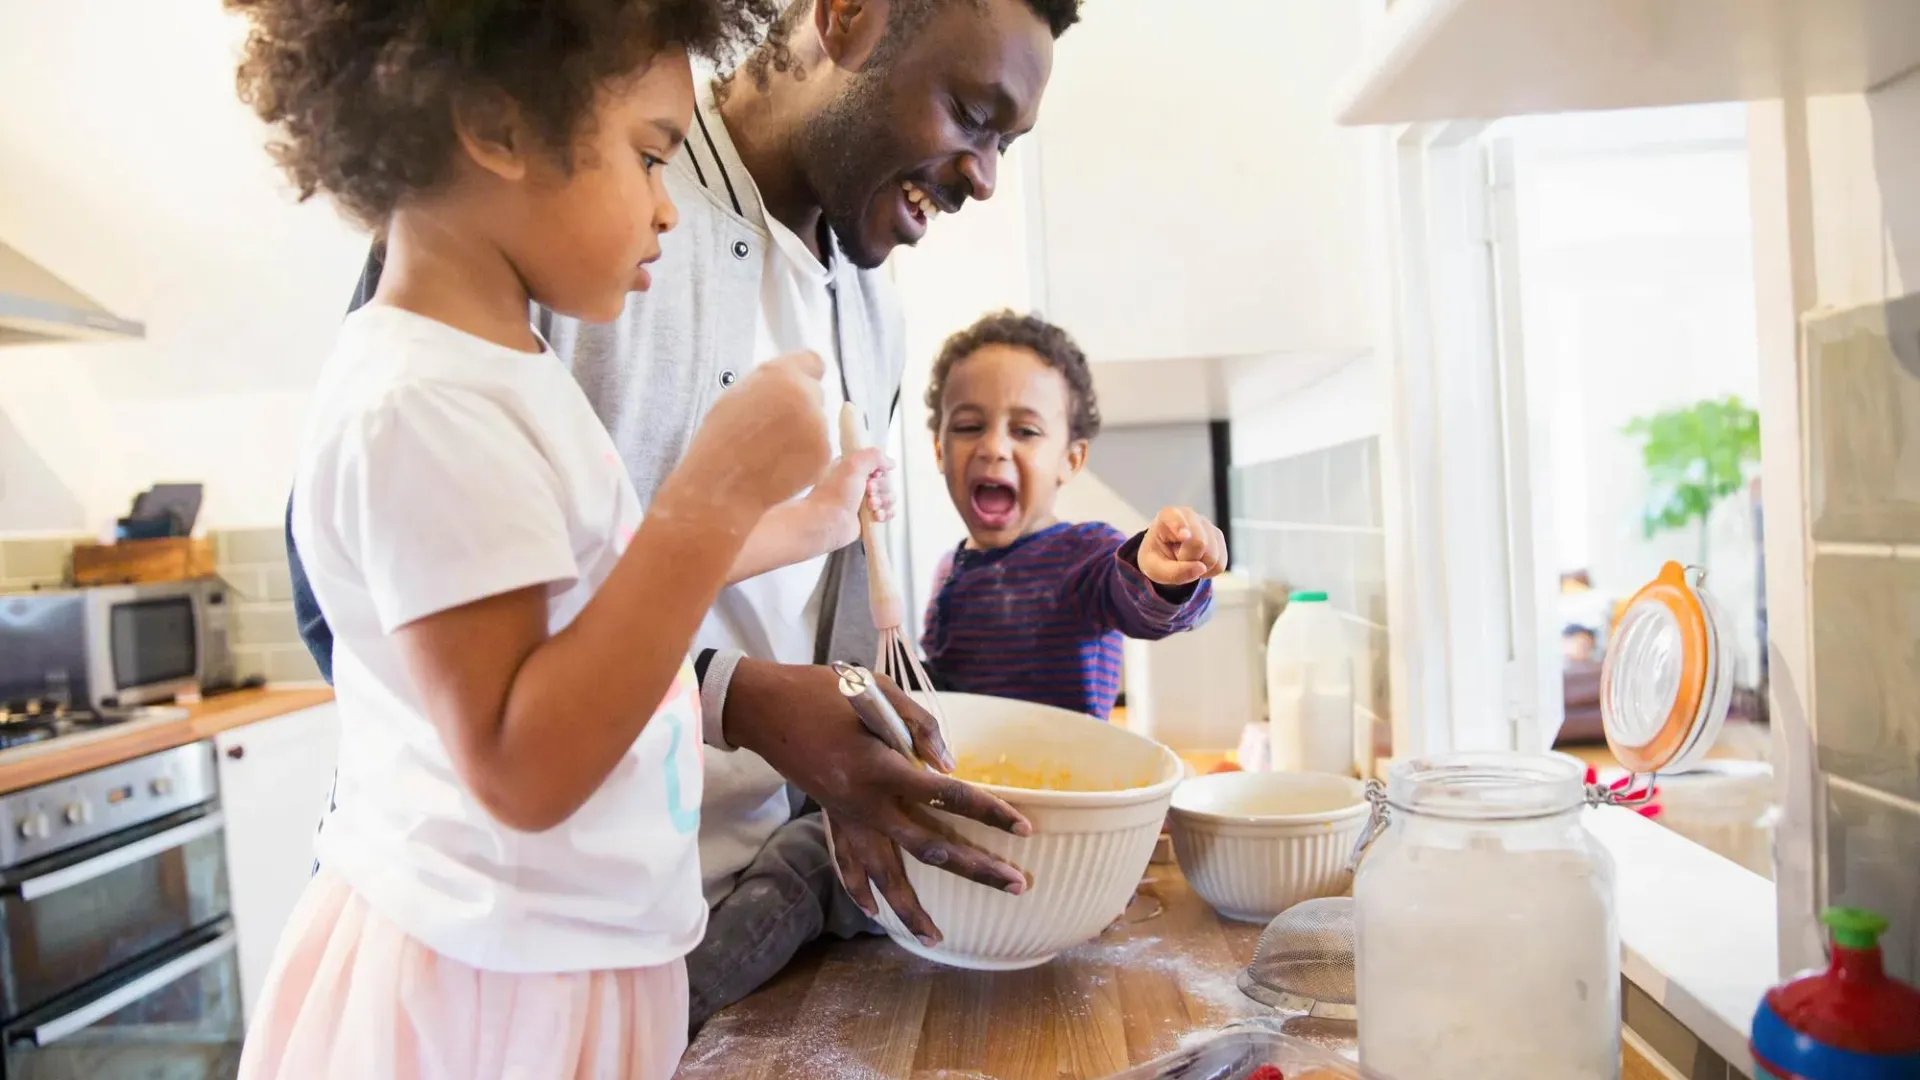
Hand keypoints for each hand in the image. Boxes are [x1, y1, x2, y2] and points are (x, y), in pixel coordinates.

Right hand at [679, 351, 831, 513]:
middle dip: (802, 407)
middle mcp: (804, 393)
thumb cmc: (721, 440)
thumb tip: (793, 378)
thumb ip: (772, 381)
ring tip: (770, 450)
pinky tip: (779, 465)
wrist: (720, 485)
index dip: (804, 376)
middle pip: (816, 393)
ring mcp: (817, 424)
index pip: (813, 361)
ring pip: (819, 423)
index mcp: (780, 373)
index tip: (797, 388)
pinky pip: (820, 449)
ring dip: (804, 433)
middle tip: (773, 428)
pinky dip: (806, 457)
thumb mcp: (739, 393)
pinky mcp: (822, 452)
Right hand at [721, 659, 1031, 944]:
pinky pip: (845, 863)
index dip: (989, 811)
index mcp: (881, 767)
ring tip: (935, 937)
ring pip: (884, 874)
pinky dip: (859, 889)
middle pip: (929, 847)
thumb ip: (919, 726)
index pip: (947, 796)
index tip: (1023, 828)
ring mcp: (845, 815)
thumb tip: (948, 767)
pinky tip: (874, 911)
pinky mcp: (830, 817)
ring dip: (910, 909)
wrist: (764, 707)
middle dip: (975, 870)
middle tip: (1015, 886)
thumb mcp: (876, 690)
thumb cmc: (824, 690)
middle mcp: (865, 802)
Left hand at [800, 448, 894, 550]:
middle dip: (881, 488)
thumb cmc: (835, 494)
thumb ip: (874, 456)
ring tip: (870, 506)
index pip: (879, 465)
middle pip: (886, 481)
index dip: (880, 471)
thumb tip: (891, 463)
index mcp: (853, 468)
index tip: (873, 476)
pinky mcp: (867, 517)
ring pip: (888, 497)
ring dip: (883, 501)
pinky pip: (887, 512)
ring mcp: (863, 502)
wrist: (826, 523)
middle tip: (868, 492)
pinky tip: (876, 516)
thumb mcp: (853, 464)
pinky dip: (885, 513)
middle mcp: (858, 483)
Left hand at [1138, 506, 1227, 586]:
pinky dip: (1208, 571)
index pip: (1175, 518)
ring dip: (1198, 567)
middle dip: (1189, 559)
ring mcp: (1207, 525)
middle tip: (1176, 559)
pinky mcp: (1218, 538)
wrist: (1166, 555)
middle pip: (1199, 543)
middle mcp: (1190, 516)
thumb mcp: (1155, 569)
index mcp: (1167, 516)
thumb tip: (1201, 568)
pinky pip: (1220, 564)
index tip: (1184, 536)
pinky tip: (1197, 563)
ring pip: (1212, 555)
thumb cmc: (1156, 557)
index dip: (1180, 526)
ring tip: (1185, 561)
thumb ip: (1173, 572)